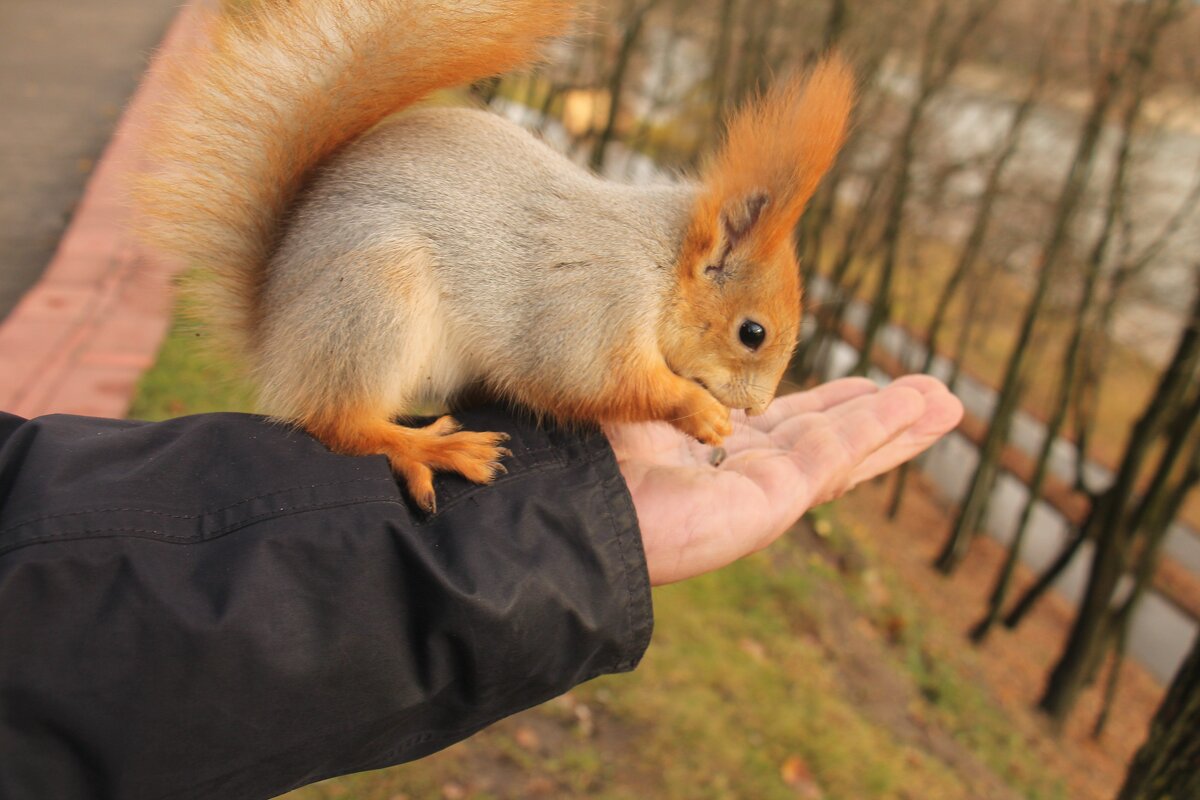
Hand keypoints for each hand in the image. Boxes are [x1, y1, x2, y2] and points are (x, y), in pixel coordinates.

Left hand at [605, 375, 963, 585]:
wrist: (581, 503)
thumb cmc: (597, 452)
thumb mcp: (649, 393)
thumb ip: (683, 376)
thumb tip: (686, 337)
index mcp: (718, 448)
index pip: (794, 425)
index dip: (839, 407)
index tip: (874, 386)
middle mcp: (747, 470)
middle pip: (833, 441)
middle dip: (885, 420)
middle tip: (933, 398)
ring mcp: (766, 490)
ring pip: (848, 450)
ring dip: (900, 427)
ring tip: (948, 406)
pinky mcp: (776, 502)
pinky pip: (837, 456)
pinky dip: (880, 431)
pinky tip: (920, 409)